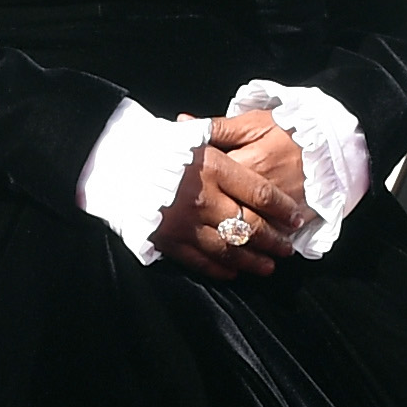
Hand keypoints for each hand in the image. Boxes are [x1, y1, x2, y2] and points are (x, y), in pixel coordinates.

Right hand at [170, 120, 304, 280]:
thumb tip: (249, 144)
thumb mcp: (192, 135)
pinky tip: (234, 271)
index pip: (260, 194)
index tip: (297, 218)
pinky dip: (220, 268)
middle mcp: (203, 198)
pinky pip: (200, 260)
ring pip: (229, 249)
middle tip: (287, 250)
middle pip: (250, 226)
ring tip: (268, 267)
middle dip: (274, 241)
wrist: (110, 161)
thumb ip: (222, 142)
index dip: (283, 209)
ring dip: (253, 260)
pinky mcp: (167, 240)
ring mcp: (185, 223)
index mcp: (213, 168)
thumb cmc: (154, 143)